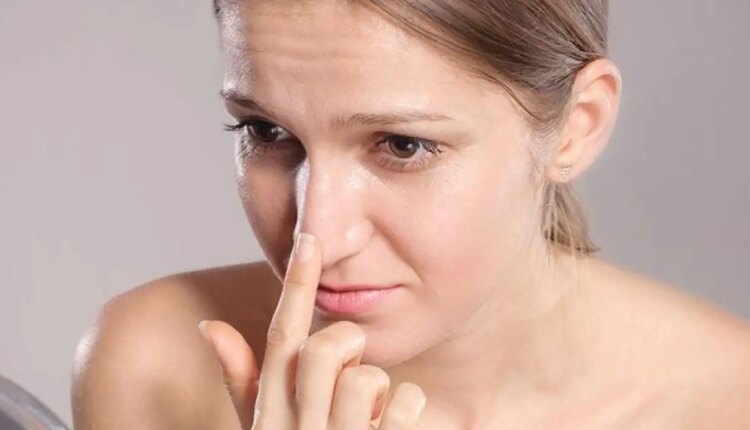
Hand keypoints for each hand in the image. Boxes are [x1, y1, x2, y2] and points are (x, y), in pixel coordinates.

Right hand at [199, 232, 426, 428]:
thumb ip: (242, 380)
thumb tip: (209, 325)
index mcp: (269, 415)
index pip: (279, 338)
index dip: (295, 285)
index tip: (310, 238)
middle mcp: (296, 429)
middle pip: (323, 350)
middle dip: (346, 344)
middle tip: (351, 364)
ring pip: (366, 377)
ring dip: (376, 388)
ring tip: (367, 413)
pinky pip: (405, 403)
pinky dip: (406, 407)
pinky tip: (392, 426)